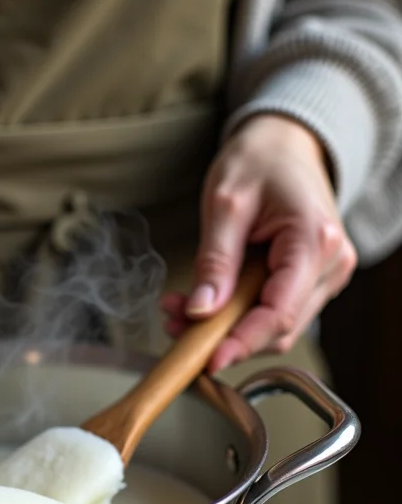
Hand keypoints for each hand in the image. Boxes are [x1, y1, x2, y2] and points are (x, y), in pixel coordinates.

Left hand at [161, 114, 356, 372]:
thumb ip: (214, 261)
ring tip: (178, 309)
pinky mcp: (309, 280)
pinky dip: (236, 315)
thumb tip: (200, 311)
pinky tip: (203, 302)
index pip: (278, 313)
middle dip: (223, 335)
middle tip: (172, 322)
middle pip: (277, 328)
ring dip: (226, 328)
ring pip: (274, 326)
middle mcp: (331, 265)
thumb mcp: (224, 204)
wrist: (285, 142)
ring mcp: (324, 275)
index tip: (206, 361)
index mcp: (314, 242)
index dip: (241, 343)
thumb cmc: (259, 160)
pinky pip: (273, 311)